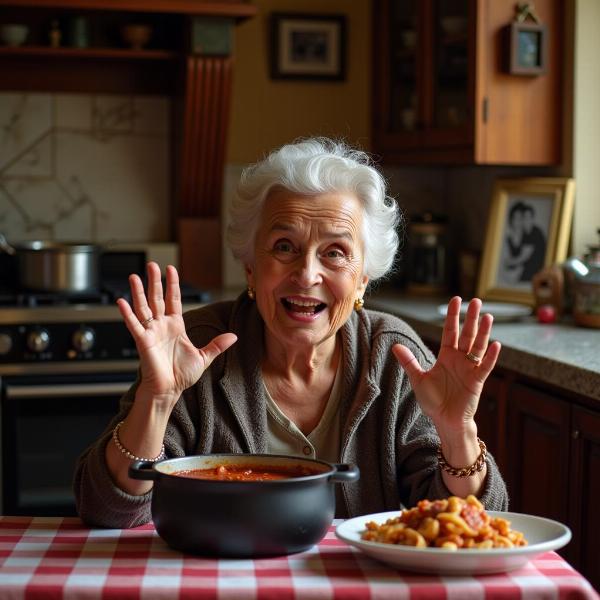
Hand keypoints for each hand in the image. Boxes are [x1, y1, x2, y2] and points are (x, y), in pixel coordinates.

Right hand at [117, 262, 236, 410]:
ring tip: (134, 276)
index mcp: (176, 326)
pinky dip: (127, 314)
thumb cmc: (182, 375)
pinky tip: (121, 301)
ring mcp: (151, 332)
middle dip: (155, 281)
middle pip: (157, 298)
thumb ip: (217, 345)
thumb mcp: (204, 357)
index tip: (171, 269)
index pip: (174, 300)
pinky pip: (134, 325)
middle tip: (151, 264)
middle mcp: (161, 326)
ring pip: (143, 307)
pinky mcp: (142, 342)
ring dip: (138, 292)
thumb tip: (234, 336)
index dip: (172, 284)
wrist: (169, 390)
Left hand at [392, 297, 500, 438]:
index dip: (453, 316)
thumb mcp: (418, 379)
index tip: (456, 299)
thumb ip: (409, 362)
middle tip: (476, 300)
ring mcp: (470, 369)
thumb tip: (395, 346)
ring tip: (487, 316)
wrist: (444, 420)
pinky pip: (485, 366)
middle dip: (470, 318)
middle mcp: (460, 359)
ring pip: (478, 346)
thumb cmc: (433, 401)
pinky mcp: (477, 381)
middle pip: (466, 334)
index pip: (450, 331)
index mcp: (446, 356)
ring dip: (483, 332)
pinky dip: (490, 356)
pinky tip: (495, 345)